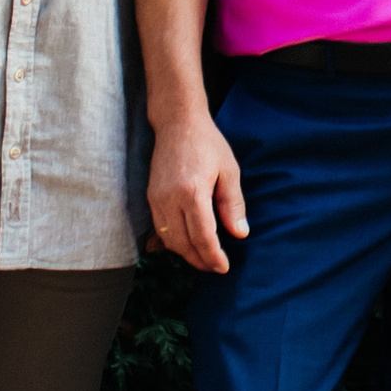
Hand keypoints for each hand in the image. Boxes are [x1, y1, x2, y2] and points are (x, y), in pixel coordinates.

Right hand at [145, 109, 248, 274]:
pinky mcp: (150, 197)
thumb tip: (240, 234)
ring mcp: (156, 199)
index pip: (203, 236)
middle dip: (199, 260)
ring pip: (168, 240)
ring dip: (185, 254)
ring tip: (203, 259)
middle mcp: (169, 199)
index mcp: (192, 192)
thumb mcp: (229, 170)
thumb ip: (233, 204)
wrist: (177, 123)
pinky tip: (185, 245)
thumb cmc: (207, 143)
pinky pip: (159, 229)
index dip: (213, 256)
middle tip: (215, 267)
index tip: (224, 267)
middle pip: (182, 243)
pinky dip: (171, 242)